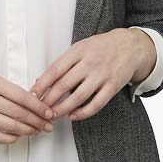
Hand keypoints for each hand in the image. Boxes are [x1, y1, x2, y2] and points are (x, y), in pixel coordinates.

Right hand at [0, 70, 55, 143]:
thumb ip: (7, 87)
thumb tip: (30, 99)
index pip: (21, 96)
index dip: (38, 106)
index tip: (48, 111)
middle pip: (19, 113)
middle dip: (37, 120)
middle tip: (47, 124)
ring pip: (10, 126)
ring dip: (27, 130)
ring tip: (36, 130)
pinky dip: (11, 138)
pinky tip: (18, 136)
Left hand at [29, 29, 143, 121]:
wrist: (129, 45)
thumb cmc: (101, 46)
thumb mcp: (81, 47)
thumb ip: (65, 61)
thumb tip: (43, 79)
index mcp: (78, 51)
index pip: (55, 69)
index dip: (42, 84)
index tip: (33, 94)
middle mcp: (89, 62)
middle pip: (64, 84)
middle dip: (49, 99)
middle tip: (40, 109)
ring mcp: (102, 75)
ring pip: (78, 97)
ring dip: (63, 108)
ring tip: (53, 114)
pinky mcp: (112, 86)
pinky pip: (96, 104)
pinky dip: (83, 112)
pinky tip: (73, 115)